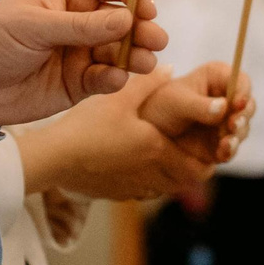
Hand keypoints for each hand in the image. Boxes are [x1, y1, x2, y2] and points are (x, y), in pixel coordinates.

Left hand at [0, 0, 167, 128]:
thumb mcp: (32, 26)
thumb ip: (80, 25)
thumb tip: (126, 18)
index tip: (146, 8)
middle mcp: (85, 17)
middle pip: (128, 18)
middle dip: (143, 28)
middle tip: (155, 40)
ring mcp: (85, 50)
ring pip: (123, 49)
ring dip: (137, 55)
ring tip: (143, 62)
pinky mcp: (81, 82)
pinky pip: (108, 78)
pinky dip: (115, 79)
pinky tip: (114, 79)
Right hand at [19, 62, 253, 200]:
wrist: (55, 159)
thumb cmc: (88, 126)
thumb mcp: (118, 98)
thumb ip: (149, 83)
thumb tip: (171, 70)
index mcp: (156, 150)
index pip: (197, 167)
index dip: (207, 158)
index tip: (209, 145)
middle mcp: (149, 174)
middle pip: (186, 182)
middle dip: (193, 167)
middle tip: (192, 150)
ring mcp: (133, 188)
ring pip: (165, 188)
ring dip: (171, 176)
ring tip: (167, 156)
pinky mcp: (116, 194)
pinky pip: (143, 192)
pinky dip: (149, 181)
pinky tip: (138, 164)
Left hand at [142, 62, 252, 166]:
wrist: (144, 133)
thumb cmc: (158, 107)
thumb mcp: (176, 102)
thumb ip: (199, 106)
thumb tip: (223, 107)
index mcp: (217, 79)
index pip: (241, 81)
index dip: (243, 92)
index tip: (238, 103)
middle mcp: (226, 100)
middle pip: (247, 107)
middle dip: (242, 117)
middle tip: (233, 124)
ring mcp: (224, 123)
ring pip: (242, 129)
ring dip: (237, 135)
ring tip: (226, 141)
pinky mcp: (220, 144)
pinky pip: (231, 148)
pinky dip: (229, 150)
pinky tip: (222, 152)